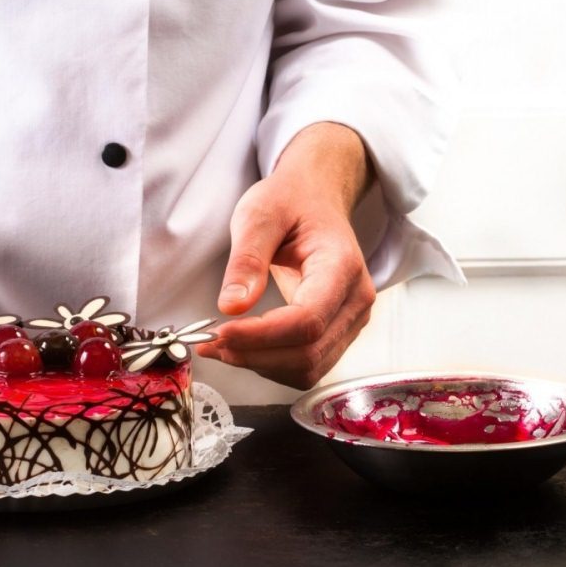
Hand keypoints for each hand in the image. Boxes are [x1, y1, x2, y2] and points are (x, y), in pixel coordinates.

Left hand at [197, 123, 375, 388]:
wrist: (315, 199)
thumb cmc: (290, 202)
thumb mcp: (259, 215)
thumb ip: (247, 260)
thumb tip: (232, 306)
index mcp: (341, 265)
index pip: (307, 319)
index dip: (261, 335)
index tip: (220, 332)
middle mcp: (355, 299)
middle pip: (307, 351)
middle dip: (253, 354)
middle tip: (209, 343)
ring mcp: (351, 319)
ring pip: (307, 368)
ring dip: (260, 364)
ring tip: (221, 345)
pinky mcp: (337, 333)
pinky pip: (306, 366)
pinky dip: (271, 364)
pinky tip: (243, 347)